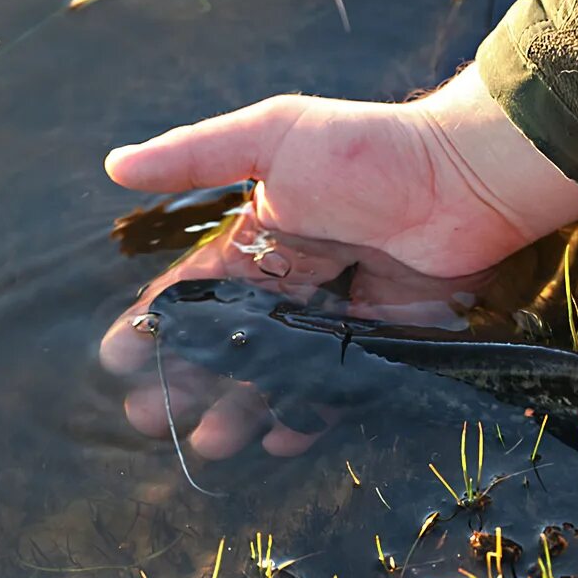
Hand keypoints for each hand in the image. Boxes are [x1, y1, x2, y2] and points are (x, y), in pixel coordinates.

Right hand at [101, 64, 577, 458]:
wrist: (463, 179)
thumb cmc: (366, 152)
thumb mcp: (274, 135)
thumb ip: (196, 153)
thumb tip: (114, 165)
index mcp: (259, 238)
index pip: (195, 292)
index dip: (155, 326)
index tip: (118, 361)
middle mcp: (290, 282)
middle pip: (227, 344)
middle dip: (185, 381)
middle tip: (149, 420)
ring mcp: (331, 316)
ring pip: (272, 373)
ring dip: (238, 408)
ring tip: (208, 443)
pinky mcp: (375, 341)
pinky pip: (331, 387)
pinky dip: (305, 413)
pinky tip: (278, 436)